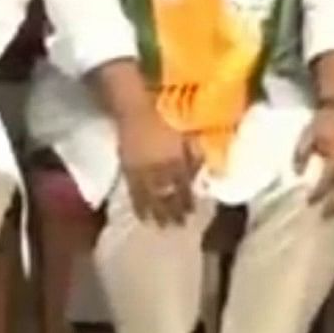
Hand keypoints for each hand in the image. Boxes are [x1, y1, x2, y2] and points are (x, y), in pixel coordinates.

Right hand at [115, 102, 200, 226]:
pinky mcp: (127, 168)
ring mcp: (141, 169)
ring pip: (151, 196)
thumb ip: (193, 151)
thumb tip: (206, 168)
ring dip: (157, 212)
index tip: (192, 213)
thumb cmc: (160, 113)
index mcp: (174, 156)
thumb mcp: (183, 131)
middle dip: (173, 210)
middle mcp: (159, 167)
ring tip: (160, 226)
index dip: (188, 199)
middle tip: (178, 226)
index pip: (183, 184)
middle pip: (167, 194)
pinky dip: (138, 205)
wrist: (131, 106)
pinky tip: (141, 215)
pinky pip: (133, 190)